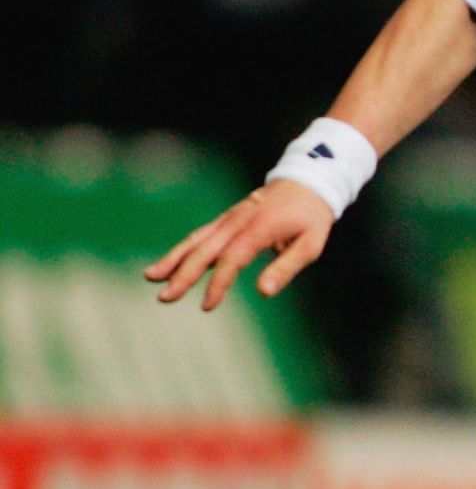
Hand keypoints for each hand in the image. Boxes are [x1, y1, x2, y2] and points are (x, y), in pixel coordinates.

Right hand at [144, 179, 335, 310]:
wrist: (307, 182)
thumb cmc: (311, 218)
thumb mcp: (310, 244)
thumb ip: (286, 268)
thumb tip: (263, 292)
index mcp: (258, 229)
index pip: (231, 259)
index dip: (217, 283)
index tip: (206, 305)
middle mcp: (237, 222)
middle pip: (204, 249)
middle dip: (182, 274)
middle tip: (165, 297)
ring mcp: (229, 218)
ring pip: (196, 239)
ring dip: (173, 259)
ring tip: (151, 277)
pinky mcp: (226, 219)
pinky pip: (201, 234)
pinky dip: (183, 249)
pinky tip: (169, 264)